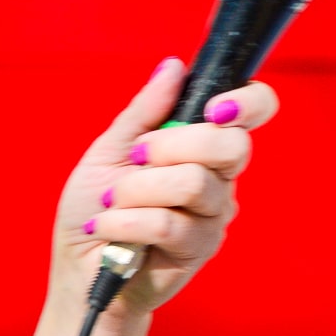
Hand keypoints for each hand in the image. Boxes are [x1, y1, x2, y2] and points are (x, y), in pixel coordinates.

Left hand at [56, 57, 279, 315]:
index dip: (247, 102)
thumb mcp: (109, 151)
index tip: (212, 109)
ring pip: (194, 183)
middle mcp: (220, 176)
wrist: (79, 269)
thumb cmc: (93, 209)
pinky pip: (170, 223)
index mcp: (203, 143)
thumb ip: (144, 112)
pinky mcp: (201, 248)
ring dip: (135, 190)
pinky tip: (109, 229)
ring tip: (110, 204)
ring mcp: (214, 213)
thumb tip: (173, 66)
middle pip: (231, 145)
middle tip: (135, 159)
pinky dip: (126, 222)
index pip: (255, 110)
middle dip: (171, 145)